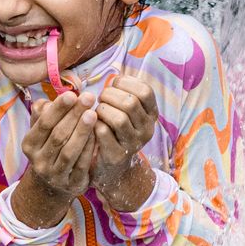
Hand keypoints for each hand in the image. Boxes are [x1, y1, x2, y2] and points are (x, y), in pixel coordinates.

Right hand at [13, 91, 97, 226]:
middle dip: (74, 115)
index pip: (44, 123)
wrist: (54, 183)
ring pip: (69, 151)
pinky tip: (98, 134)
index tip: (72, 94)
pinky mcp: (72, 184)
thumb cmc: (51, 147)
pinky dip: (90, 149)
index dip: (58, 108)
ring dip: (82, 131)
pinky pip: (82, 165)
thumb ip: (44, 113)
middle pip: (58, 136)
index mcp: (29, 144)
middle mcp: (39, 161)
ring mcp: (55, 175)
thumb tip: (49, 100)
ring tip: (93, 113)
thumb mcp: (43, 131)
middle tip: (89, 98)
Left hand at [91, 76, 158, 200]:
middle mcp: (147, 130)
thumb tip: (115, 78)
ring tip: (97, 112)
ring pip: (119, 118)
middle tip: (101, 99)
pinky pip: (103, 132)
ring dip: (102, 110)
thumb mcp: (127, 112)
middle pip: (131, 103)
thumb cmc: (115, 130)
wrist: (113, 166)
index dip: (126, 83)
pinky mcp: (117, 155)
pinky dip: (94, 124)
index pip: (146, 91)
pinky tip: (92, 125)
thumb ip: (125, 94)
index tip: (114, 84)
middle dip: (110, 96)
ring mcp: (134, 144)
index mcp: (151, 115)